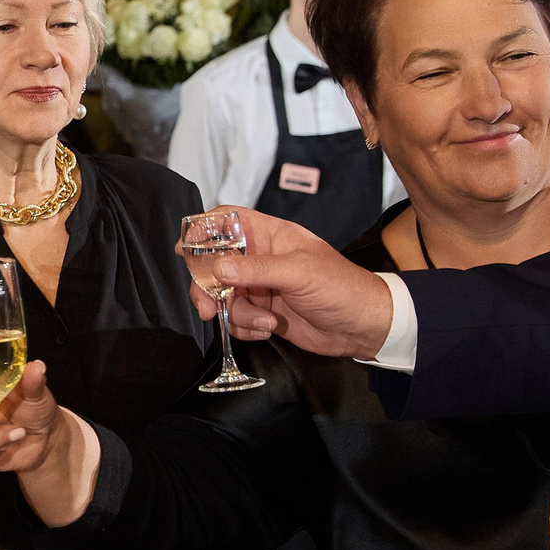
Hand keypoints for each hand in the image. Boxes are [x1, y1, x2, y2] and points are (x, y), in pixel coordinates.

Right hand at [189, 207, 394, 356]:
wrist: (364, 327)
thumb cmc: (341, 287)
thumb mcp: (299, 273)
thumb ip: (256, 270)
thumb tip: (217, 267)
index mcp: (270, 235)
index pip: (227, 221)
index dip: (203, 230)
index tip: (185, 249)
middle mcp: (260, 258)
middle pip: (213, 264)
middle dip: (207, 288)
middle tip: (208, 307)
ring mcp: (259, 286)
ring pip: (222, 297)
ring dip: (237, 314)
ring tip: (265, 321)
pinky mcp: (262, 312)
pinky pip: (236, 319)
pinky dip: (247, 327)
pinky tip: (270, 328)